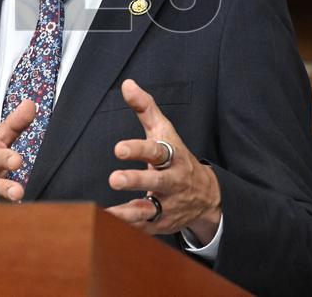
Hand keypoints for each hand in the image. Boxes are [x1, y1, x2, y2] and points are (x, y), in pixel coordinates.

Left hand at [105, 79, 221, 242]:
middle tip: (113, 179)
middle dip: (136, 180)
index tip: (118, 148)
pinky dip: (126, 227)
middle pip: (156, 180)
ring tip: (108, 213)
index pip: (157, 151)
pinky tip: (105, 225)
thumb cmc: (176, 156)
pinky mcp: (161, 223)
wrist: (207, 195)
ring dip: (129, 212)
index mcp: (172, 156)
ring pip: (150, 209)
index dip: (138, 149)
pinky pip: (143, 227)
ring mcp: (168, 204)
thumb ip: (145, 108)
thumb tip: (127, 84)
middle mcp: (172, 181)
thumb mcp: (164, 131)